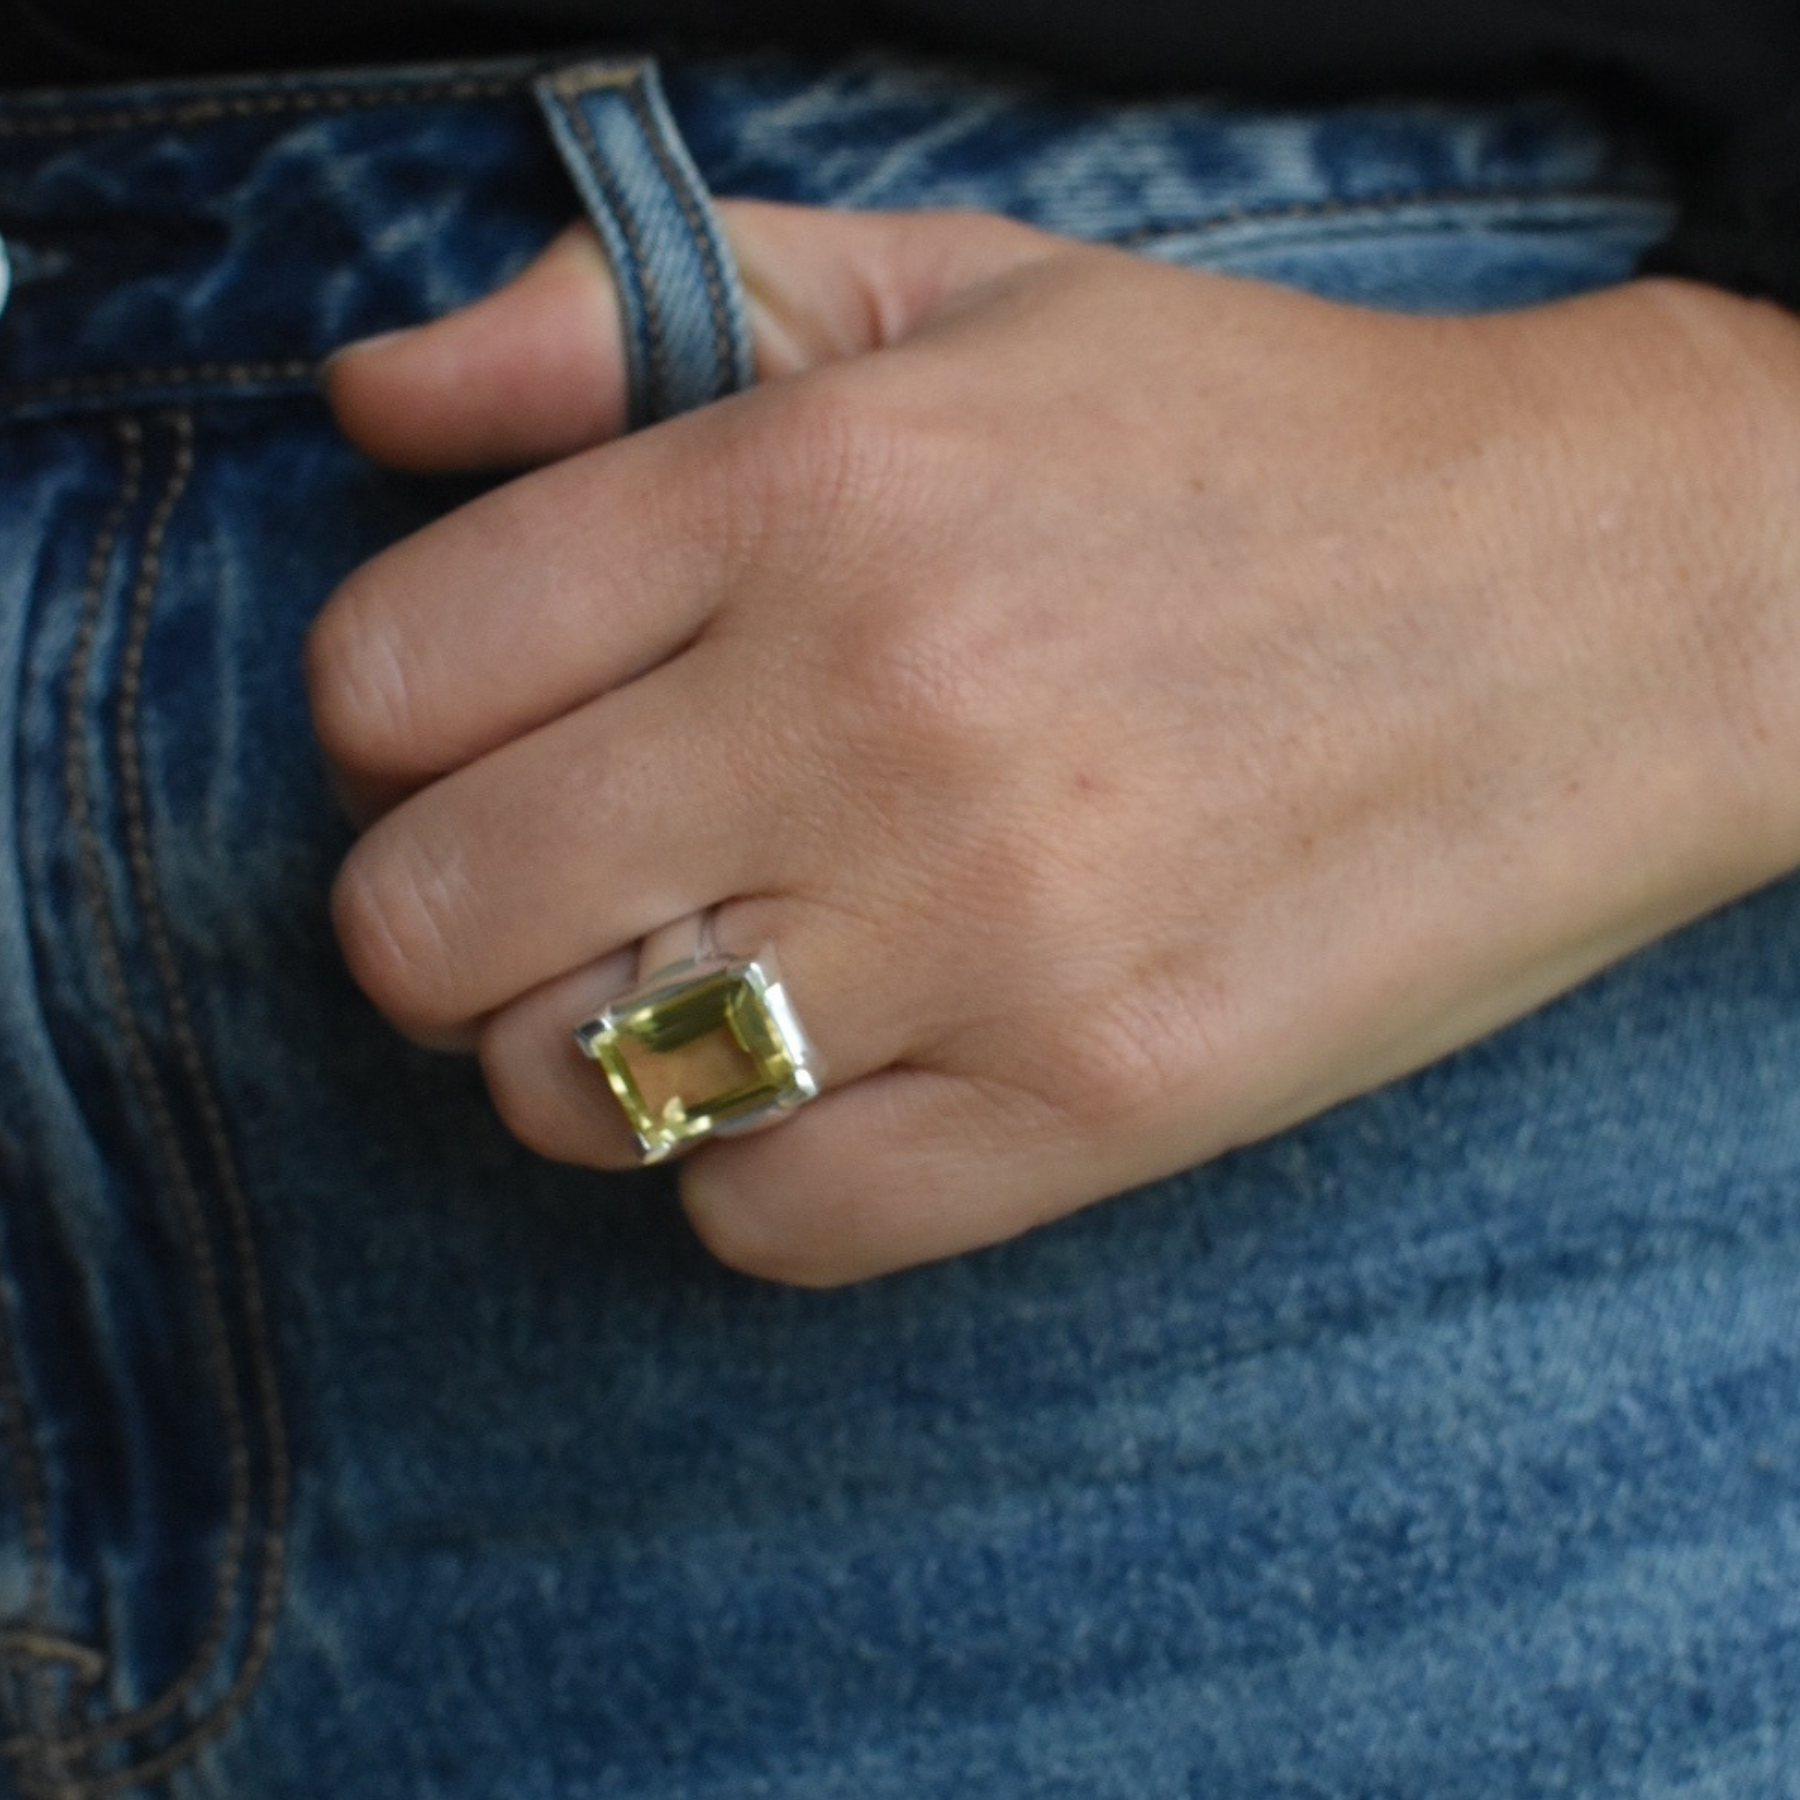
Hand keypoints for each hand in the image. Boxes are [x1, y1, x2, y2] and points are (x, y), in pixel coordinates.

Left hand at [309, 201, 1799, 1283]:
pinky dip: (751, 1172)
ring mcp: (991, 933)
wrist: (1593, 603)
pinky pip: (765, 1224)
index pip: (389, 676)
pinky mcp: (1098, 1107)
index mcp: (811, 488)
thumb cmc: (1254, 444)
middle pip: (426, 921)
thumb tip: (371, 404)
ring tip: (711, 972)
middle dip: (440, 915)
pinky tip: (840, 1072)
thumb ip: (622, 320)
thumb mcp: (953, 301)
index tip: (480, 731)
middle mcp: (877, 713)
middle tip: (554, 879)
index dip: (392, 724)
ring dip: (588, 1052)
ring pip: (578, 1095)